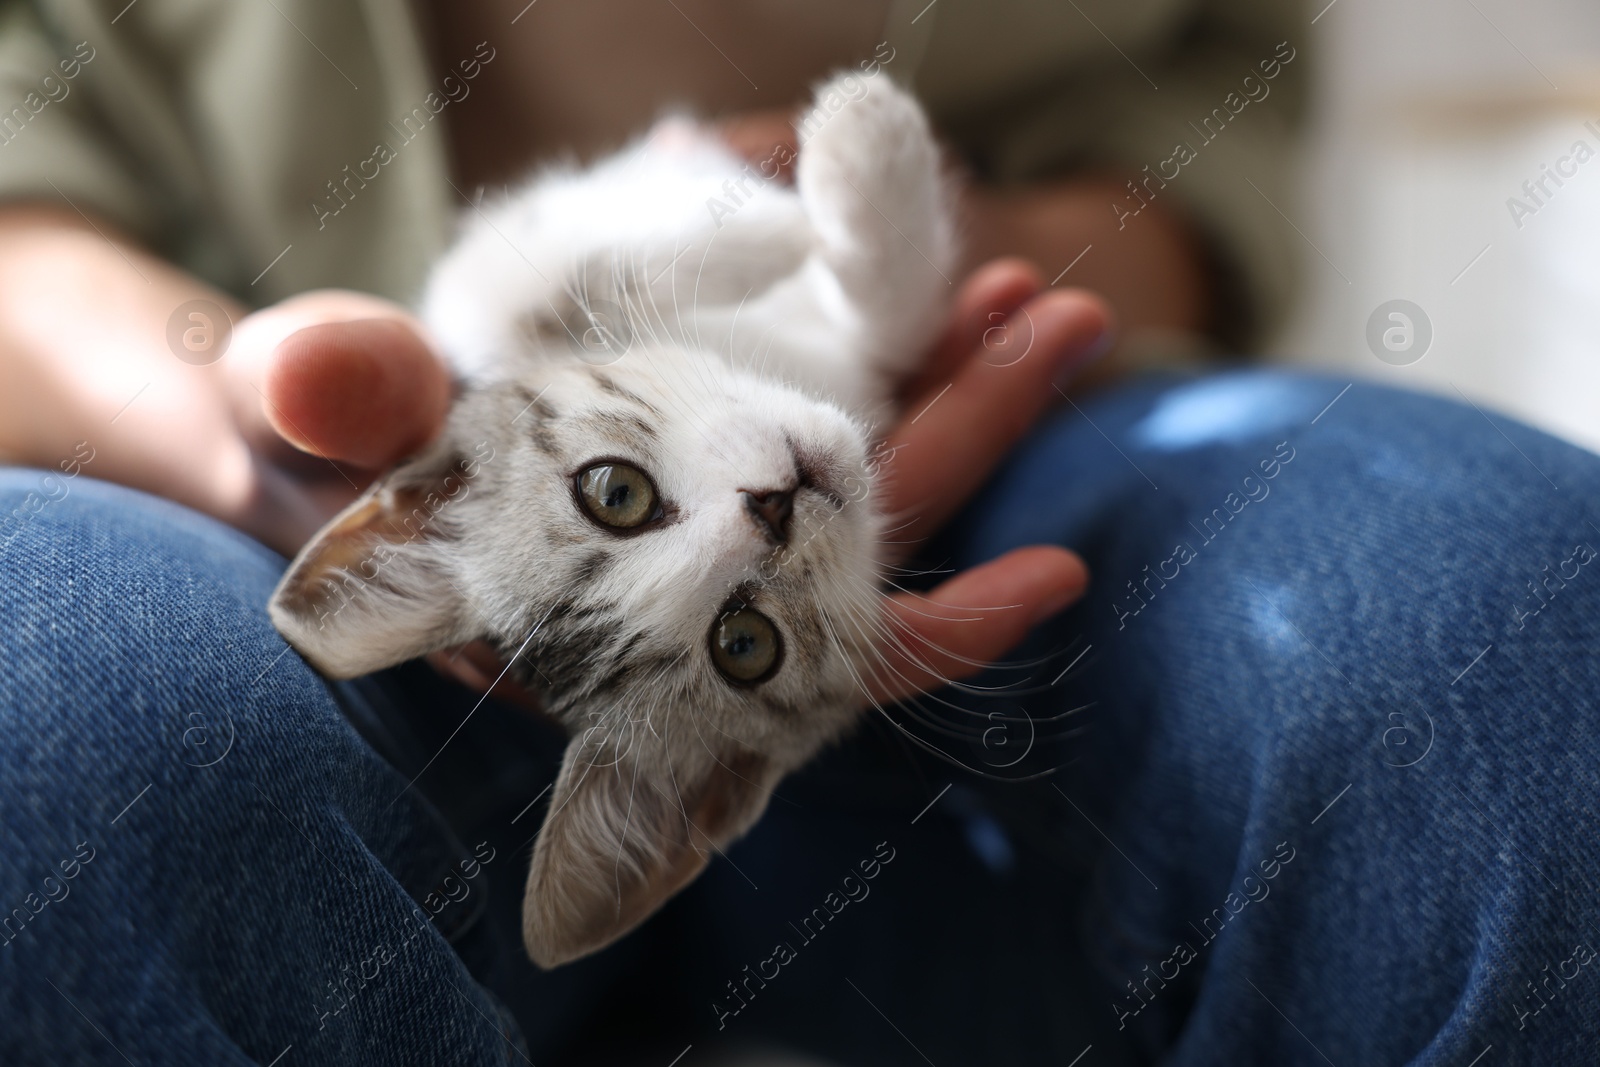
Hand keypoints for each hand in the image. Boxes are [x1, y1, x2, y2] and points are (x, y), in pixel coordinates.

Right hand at [239, 263, 1107, 708]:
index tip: (1061, 573)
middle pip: (870, 539)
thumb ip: (328, 399)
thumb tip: (315, 369)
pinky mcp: (717, 454)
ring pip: (870, 476)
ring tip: (1017, 287)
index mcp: (619, 622)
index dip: (936, 632)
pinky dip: (897, 363)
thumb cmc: (321, 465)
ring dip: (955, 380)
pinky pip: (838, 430)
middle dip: (971, 427)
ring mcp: (711, 518)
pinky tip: (940, 292)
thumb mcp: (308, 429)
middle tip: (1053, 317)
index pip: (804, 661)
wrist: (329, 453)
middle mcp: (688, 587)